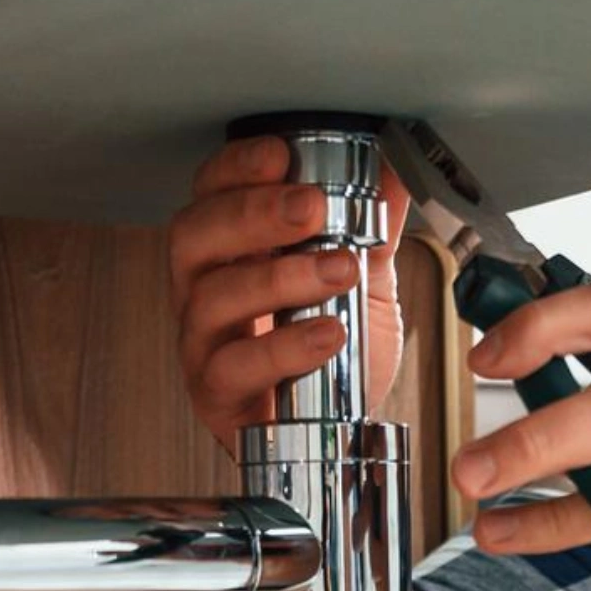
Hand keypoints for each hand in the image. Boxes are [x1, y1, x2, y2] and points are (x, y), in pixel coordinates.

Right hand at [167, 133, 410, 437]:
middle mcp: (204, 290)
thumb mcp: (362, 283)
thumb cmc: (330, 355)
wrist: (333, 435)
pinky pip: (234, 368)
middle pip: (196, 236)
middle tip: (313, 207)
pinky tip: (328, 333)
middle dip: (253, 213)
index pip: (212, 194)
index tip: (280, 155)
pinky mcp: (216, 395)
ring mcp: (203, 343)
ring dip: (280, 278)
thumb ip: (372, 231)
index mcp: (231, 251)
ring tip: (339, 270)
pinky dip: (283, 348)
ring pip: (213, 299)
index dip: (237, 169)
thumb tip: (395, 172)